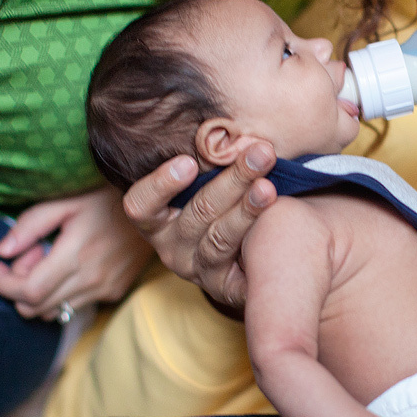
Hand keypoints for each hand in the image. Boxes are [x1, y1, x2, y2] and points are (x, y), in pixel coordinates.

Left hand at [0, 186, 151, 319]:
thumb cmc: (105, 197)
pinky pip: (76, 305)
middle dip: (18, 287)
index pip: (27, 293)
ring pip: (55, 312)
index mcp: (76, 256)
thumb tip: (2, 251)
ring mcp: (105, 289)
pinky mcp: (115, 291)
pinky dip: (63, 292)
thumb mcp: (65, 201)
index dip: (3, 284)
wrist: (154, 205)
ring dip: (40, 292)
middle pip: (36, 309)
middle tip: (28, 256)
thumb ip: (30, 224)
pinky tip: (72, 265)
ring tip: (49, 260)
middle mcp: (92, 279)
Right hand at [122, 143, 276, 309]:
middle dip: (231, 180)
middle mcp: (172, 248)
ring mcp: (199, 270)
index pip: (140, 206)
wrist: (253, 254)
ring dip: (247, 208)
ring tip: (270, 186)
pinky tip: (276, 221)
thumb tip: (230, 126)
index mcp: (157, 220)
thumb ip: (211, 160)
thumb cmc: (225, 201)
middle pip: (196, 214)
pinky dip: (259, 240)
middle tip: (261, 153)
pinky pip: (243, 266)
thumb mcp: (208, 182)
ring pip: (220, 238)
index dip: (160, 185)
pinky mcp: (228, 290)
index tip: (189, 162)